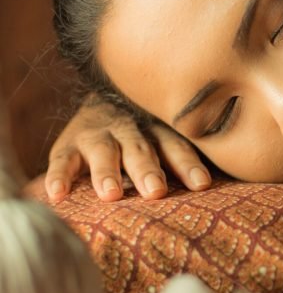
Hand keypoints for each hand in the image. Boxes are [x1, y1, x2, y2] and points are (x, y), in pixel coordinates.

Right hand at [46, 94, 210, 201]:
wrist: (104, 97)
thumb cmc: (147, 132)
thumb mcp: (165, 136)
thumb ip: (183, 157)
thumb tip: (215, 188)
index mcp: (158, 129)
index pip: (176, 146)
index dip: (188, 164)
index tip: (201, 184)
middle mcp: (130, 128)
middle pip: (141, 148)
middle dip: (148, 170)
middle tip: (156, 191)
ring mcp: (97, 133)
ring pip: (104, 150)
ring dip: (107, 172)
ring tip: (112, 194)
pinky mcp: (68, 143)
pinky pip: (61, 159)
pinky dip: (59, 176)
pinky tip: (57, 196)